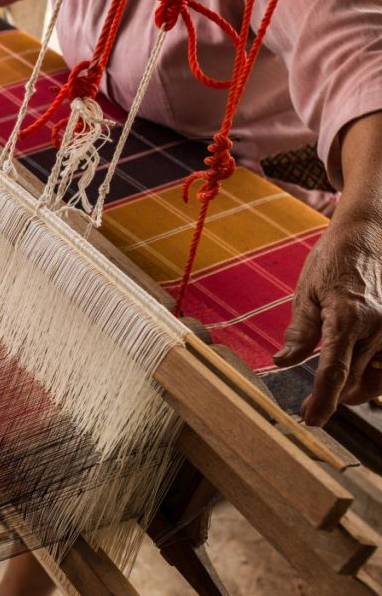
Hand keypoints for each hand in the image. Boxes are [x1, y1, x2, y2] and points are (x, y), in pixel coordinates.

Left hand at [274, 209, 381, 425]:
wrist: (370, 235)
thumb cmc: (333, 261)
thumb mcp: (306, 293)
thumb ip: (299, 332)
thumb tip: (282, 362)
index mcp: (347, 317)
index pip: (335, 370)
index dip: (323, 400)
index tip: (311, 420)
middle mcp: (379, 326)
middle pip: (355, 378)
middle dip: (333, 397)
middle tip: (311, 409)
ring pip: (378, 377)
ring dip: (357, 389)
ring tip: (333, 391)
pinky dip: (375, 374)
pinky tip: (358, 371)